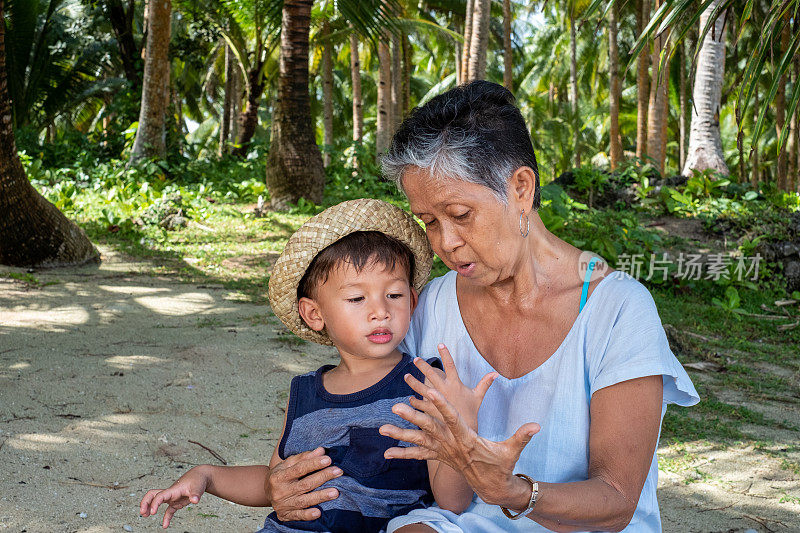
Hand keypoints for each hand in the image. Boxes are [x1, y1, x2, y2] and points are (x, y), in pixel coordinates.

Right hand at [140, 466, 209, 528]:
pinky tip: (165, 526)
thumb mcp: (198, 487)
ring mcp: (173, 497)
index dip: (154, 503)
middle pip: (153, 495)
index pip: (160, 496)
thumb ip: (196, 494)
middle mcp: (170, 493)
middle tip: (142, 512)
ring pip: (158, 501)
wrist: (201, 476)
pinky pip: (169, 511)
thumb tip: (195, 501)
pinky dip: (166, 518)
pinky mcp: (177, 502)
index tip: (152, 512)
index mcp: (173, 490)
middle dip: (145, 502)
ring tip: (145, 516)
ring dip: (150, 508)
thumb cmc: (198, 479)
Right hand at [266, 447, 342, 520]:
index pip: (299, 469)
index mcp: (279, 476)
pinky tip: (318, 512)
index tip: (328, 459)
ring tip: (335, 492)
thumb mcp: (287, 464)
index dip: (314, 464)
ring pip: (304, 501)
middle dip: (323, 477)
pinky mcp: (286, 515)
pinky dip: (308, 515)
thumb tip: (321, 451)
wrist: (266, 493)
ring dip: (321, 496)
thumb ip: (304, 457)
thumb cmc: (280, 475)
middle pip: (305, 484)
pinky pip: (298, 516)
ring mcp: (283, 504)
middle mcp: (280, 491)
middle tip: (338, 471)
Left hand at [380, 344, 540, 506]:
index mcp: (466, 438)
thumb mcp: (512, 450)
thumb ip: (522, 436)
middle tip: (396, 406)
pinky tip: (386, 453)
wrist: (492, 487)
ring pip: (419, 441)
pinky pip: (418, 456)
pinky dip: (402, 453)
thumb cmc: (502, 464)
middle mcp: (451, 445)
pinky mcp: (439, 457)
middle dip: (412, 417)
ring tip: (382, 428)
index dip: (441, 405)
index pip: (452, 418)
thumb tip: (537, 425)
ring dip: (400, 434)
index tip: (431, 391)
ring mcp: (443, 452)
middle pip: (429, 428)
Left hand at [414, 344, 497, 429]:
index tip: (440, 344)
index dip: (446, 354)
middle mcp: (445, 391)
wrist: (465, 434)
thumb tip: (496, 373)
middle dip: (423, 366)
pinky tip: (410, 399)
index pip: (451, 366)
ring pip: (421, 389)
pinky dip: (414, 401)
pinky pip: (419, 404)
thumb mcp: (478, 397)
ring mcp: (436, 401)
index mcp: (456, 385)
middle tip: (416, 359)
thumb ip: (485, 383)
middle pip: (432, 375)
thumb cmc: (472, 413)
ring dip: (413, 382)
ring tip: (406, 376)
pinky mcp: (430, 411)